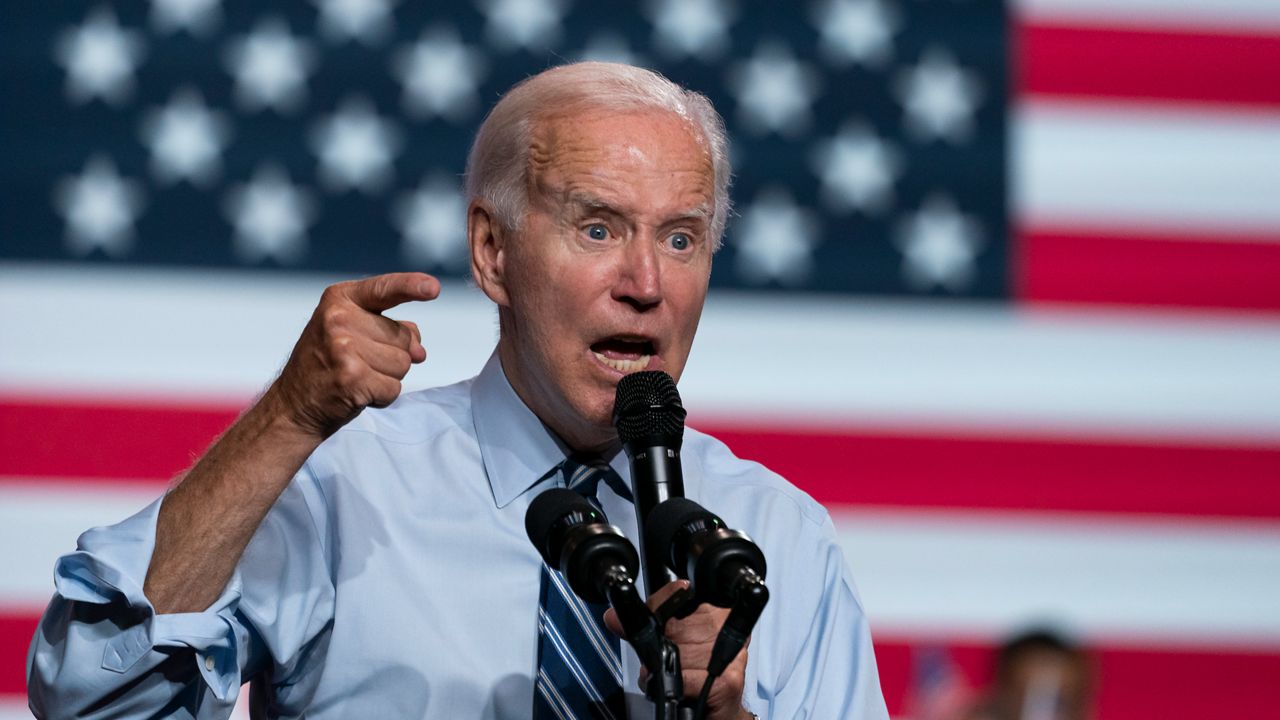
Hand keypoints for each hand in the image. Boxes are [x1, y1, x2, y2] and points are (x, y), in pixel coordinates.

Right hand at [269, 272, 438, 438]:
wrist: (293, 406)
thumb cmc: (327, 365)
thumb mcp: (351, 333)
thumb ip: (389, 329)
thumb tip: (419, 350)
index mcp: (339, 299)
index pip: (385, 289)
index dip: (412, 286)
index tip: (434, 287)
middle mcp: (339, 319)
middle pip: (403, 337)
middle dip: (392, 356)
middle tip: (357, 364)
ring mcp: (344, 348)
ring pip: (403, 364)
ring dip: (387, 377)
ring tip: (356, 377)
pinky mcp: (352, 378)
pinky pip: (394, 388)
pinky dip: (382, 396)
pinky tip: (357, 393)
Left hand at [604, 581, 752, 719]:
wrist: (722, 712)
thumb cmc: (697, 677)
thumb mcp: (668, 646)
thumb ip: (643, 629)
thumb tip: (614, 617)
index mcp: (715, 610)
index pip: (680, 594)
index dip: (658, 608)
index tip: (653, 622)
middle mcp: (725, 626)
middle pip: (674, 626)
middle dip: (661, 646)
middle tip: (668, 658)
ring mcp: (729, 653)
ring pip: (675, 653)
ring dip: (664, 669)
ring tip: (675, 676)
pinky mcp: (727, 681)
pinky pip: (682, 677)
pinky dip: (671, 686)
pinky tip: (680, 689)